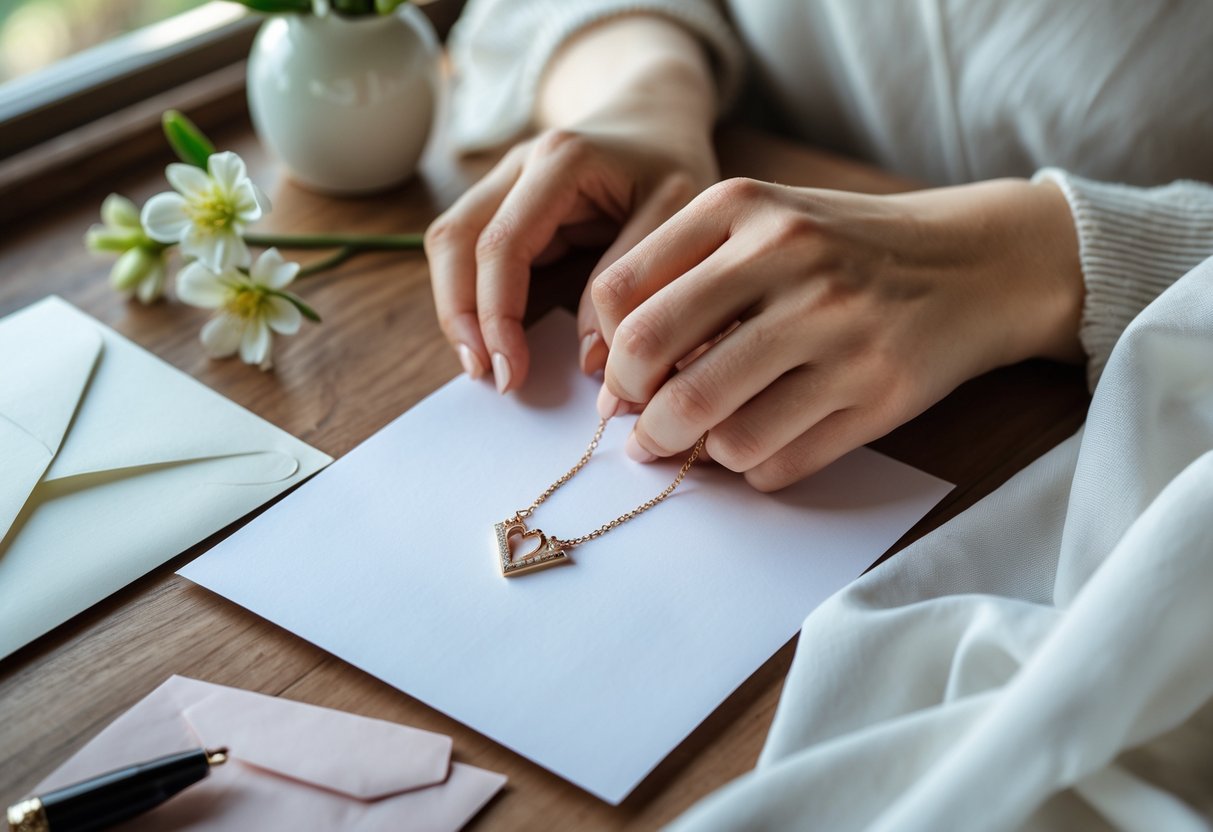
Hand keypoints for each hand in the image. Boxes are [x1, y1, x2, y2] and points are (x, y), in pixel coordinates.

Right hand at [424, 120, 715, 392]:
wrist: (656, 116)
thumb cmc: (672, 162)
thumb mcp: (678, 210)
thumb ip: (635, 279)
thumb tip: (589, 357)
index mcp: (560, 161)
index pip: (503, 244)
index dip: (498, 314)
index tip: (511, 371)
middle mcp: (518, 165)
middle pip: (455, 240)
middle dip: (461, 315)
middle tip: (486, 375)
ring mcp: (502, 182)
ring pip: (448, 244)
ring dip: (456, 308)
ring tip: (480, 364)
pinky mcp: (503, 205)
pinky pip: (467, 251)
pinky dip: (470, 296)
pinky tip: (489, 338)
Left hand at [592, 177, 1083, 490]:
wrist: (977, 261)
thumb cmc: (846, 248)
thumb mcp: (764, 223)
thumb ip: (683, 276)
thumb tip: (611, 374)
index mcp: (742, 207)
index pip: (619, 294)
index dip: (607, 354)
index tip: (623, 381)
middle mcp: (788, 257)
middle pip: (654, 360)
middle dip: (635, 413)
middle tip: (645, 430)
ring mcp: (839, 326)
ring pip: (715, 425)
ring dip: (694, 452)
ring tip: (703, 442)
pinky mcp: (880, 390)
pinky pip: (777, 461)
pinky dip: (752, 469)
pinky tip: (760, 447)